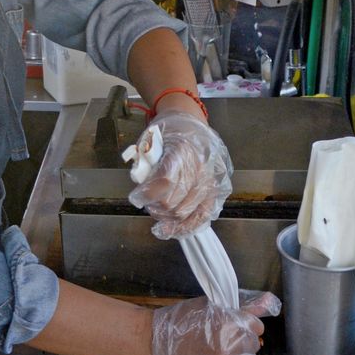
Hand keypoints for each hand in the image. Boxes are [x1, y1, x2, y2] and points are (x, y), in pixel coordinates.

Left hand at [127, 111, 232, 239]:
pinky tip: (171, 230)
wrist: (193, 124)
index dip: (147, 194)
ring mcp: (212, 180)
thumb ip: (145, 162)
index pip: (165, 180)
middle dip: (155, 207)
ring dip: (167, 218)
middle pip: (175, 201)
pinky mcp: (219, 190)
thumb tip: (141, 187)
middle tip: (146, 205)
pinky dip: (185, 226)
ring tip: (157, 213)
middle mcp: (201, 166)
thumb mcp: (151, 139)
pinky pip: (203, 215)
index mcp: (183, 148)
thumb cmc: (169, 131)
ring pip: (187, 212)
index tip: (136, 199)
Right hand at [150, 292, 278, 354]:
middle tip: (218, 338)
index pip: (256, 327)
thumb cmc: (181, 321)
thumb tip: (270, 301)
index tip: (230, 324)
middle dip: (240, 341)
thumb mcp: (211, 307)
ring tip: (215, 352)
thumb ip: (243, 307)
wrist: (153, 345)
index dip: (243, 324)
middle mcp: (231, 351)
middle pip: (253, 345)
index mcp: (230, 326)